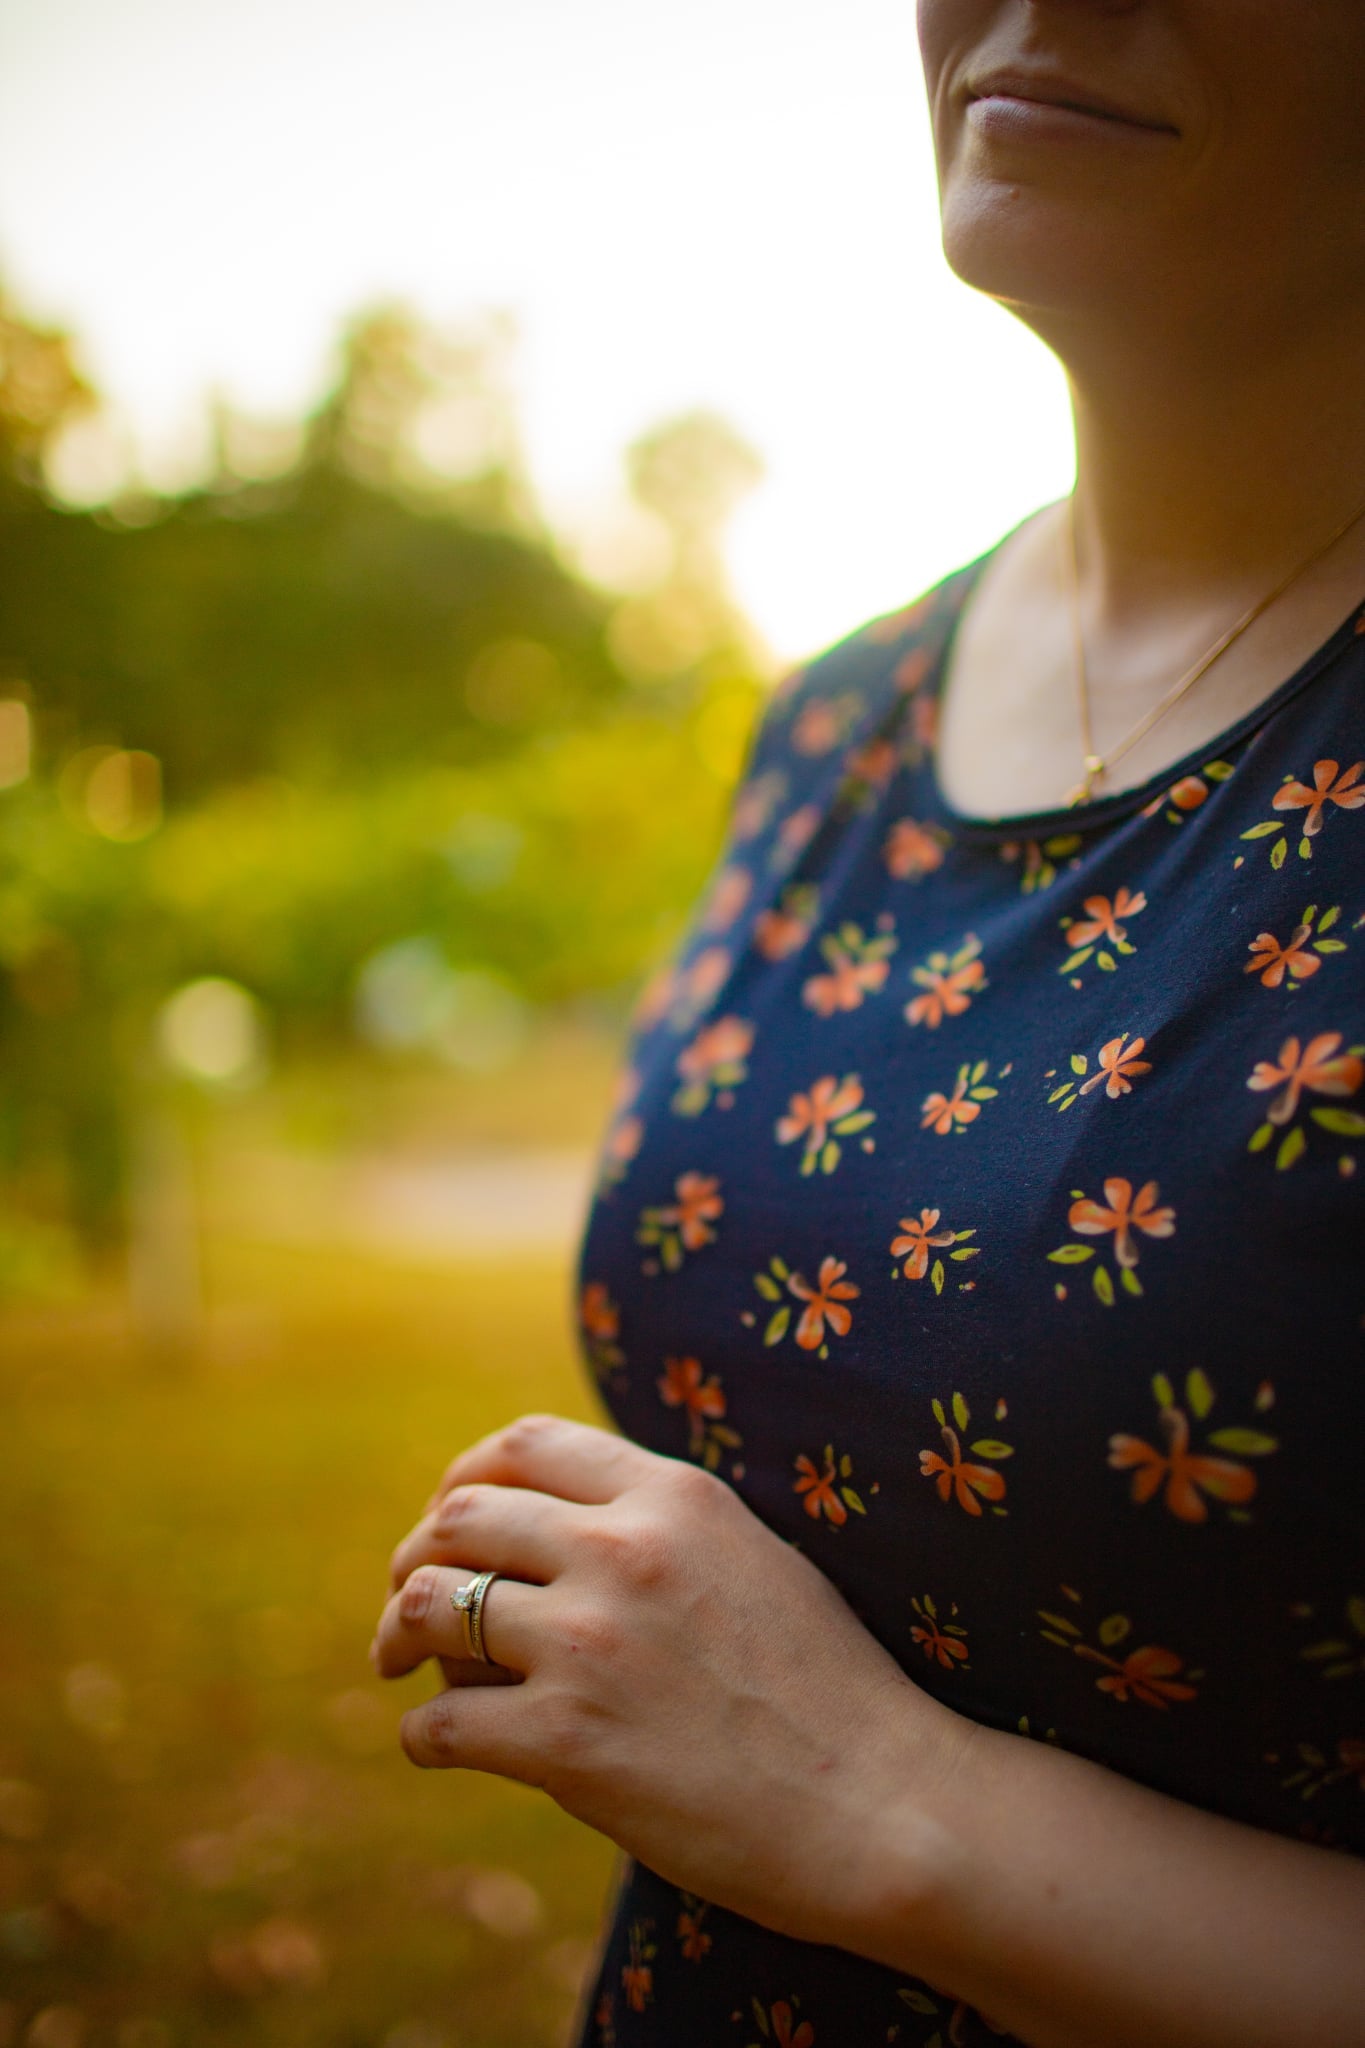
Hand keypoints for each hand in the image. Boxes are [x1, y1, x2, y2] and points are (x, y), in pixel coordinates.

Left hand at [373, 1413, 965, 1948]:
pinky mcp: (568, 1744)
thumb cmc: (827, 1691)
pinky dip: (422, 1736)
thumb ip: (662, 1525)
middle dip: (416, 1557)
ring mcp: (591, 1645)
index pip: (524, 1445)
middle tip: (411, 1603)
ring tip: (400, 1665)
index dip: (465, 1478)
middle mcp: (624, 1552)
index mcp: (673, 1496)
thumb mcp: (751, 1555)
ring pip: (432, 1607)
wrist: (881, 1804)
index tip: (451, 1521)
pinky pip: (441, 1725)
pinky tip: (438, 1747)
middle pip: (460, 1518)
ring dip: (400, 1634)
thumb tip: (563, 1521)